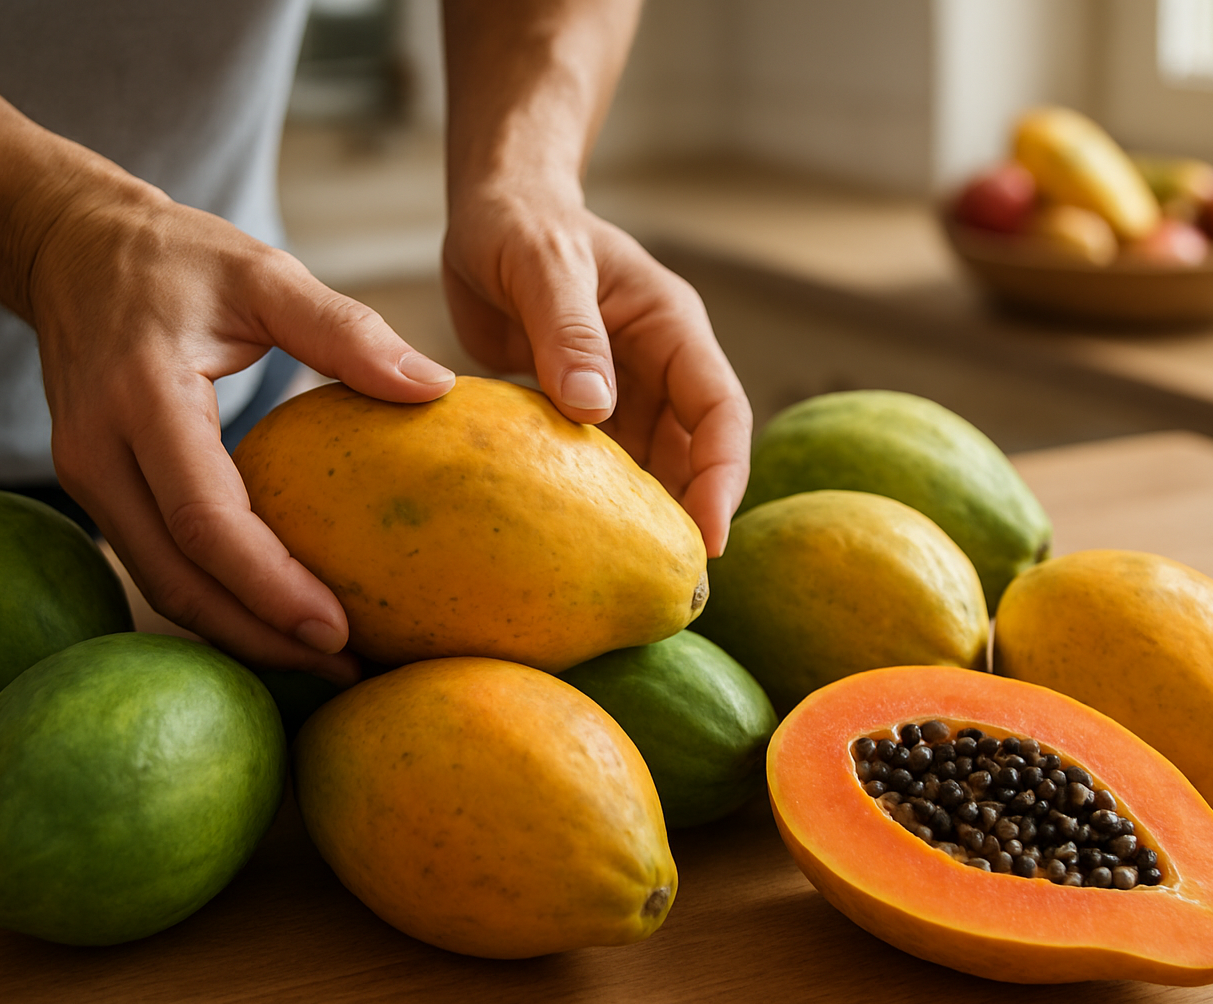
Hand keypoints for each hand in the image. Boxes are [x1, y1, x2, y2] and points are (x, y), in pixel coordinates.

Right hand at [29, 184, 455, 681]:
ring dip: (238, 631)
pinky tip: (276, 617)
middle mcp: (97, 452)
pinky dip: (214, 599)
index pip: (205, 519)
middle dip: (261, 635)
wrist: (67, 246)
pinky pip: (156, 563)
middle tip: (347, 667)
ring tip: (323, 659)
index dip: (270, 587)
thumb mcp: (263, 272)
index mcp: (142, 397)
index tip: (339, 629)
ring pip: (161, 584)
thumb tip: (436, 388)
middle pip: (177, 578)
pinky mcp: (93, 490)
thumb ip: (345, 329)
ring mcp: (84, 477)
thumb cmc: (175, 257)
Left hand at [442, 182, 751, 555]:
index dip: (722, 477)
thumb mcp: (541, 266)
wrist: (491, 208)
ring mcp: (623, 387)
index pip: (720, 411)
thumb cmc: (519, 221)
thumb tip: (596, 411)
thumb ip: (568, 332)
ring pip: (651, 464)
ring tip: (625, 579)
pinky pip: (601, 462)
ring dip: (643, 514)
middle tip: (670, 585)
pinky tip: (573, 543)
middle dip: (689, 513)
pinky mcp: (582, 404)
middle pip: (696, 452)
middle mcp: (658, 362)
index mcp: (671, 326)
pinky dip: (594, 500)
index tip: (706, 539)